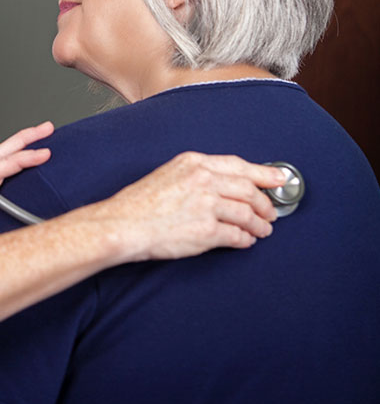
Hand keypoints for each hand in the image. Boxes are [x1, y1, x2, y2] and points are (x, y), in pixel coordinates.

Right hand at [92, 152, 286, 261]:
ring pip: (247, 214)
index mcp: (194, 162)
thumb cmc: (141, 202)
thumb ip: (198, 175)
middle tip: (272, 212)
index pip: (238, 166)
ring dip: (259, 224)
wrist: (124, 224)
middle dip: (265, 203)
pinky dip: (246, 240)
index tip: (279, 178)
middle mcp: (203, 180)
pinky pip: (237, 236)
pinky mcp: (206, 231)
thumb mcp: (170, 173)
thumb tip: (226, 185)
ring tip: (262, 230)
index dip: (264, 173)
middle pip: (248, 189)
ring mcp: (206, 205)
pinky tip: (246, 241)